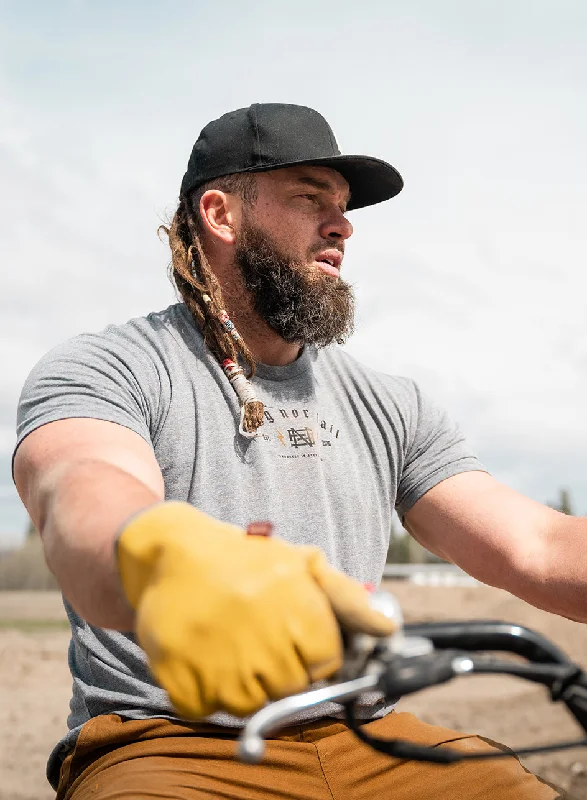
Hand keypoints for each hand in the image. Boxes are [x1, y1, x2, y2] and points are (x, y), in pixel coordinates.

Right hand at [116, 502, 394, 718]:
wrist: (172, 551)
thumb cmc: (243, 559)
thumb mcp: (300, 564)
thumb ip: (346, 598)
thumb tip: (387, 628)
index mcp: (297, 610)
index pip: (326, 664)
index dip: (312, 654)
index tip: (293, 639)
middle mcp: (263, 640)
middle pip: (290, 688)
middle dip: (278, 668)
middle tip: (256, 637)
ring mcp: (220, 664)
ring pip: (250, 706)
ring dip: (241, 684)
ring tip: (229, 643)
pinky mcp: (181, 677)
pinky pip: (205, 710)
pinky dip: (203, 691)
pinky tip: (203, 655)